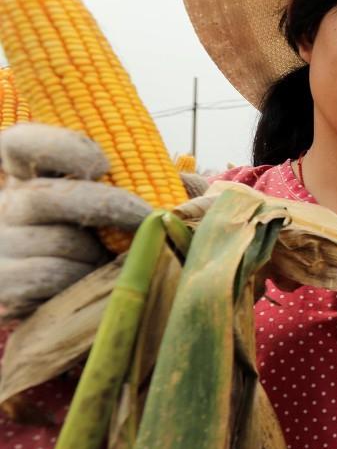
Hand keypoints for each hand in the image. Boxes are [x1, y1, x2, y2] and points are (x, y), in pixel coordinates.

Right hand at [0, 123, 149, 316]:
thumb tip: (205, 194)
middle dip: (106, 206)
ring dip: (95, 254)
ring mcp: (1, 244)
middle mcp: (7, 205)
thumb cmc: (120, 243)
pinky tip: (91, 284)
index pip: (22, 144)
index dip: (59, 148)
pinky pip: (42, 280)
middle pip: (43, 197)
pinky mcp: (4, 285)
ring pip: (51, 243)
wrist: (94, 304)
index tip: (103, 164)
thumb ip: (166, 186)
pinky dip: (77, 282)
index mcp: (32, 175)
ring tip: (113, 262)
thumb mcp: (140, 207)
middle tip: (146, 218)